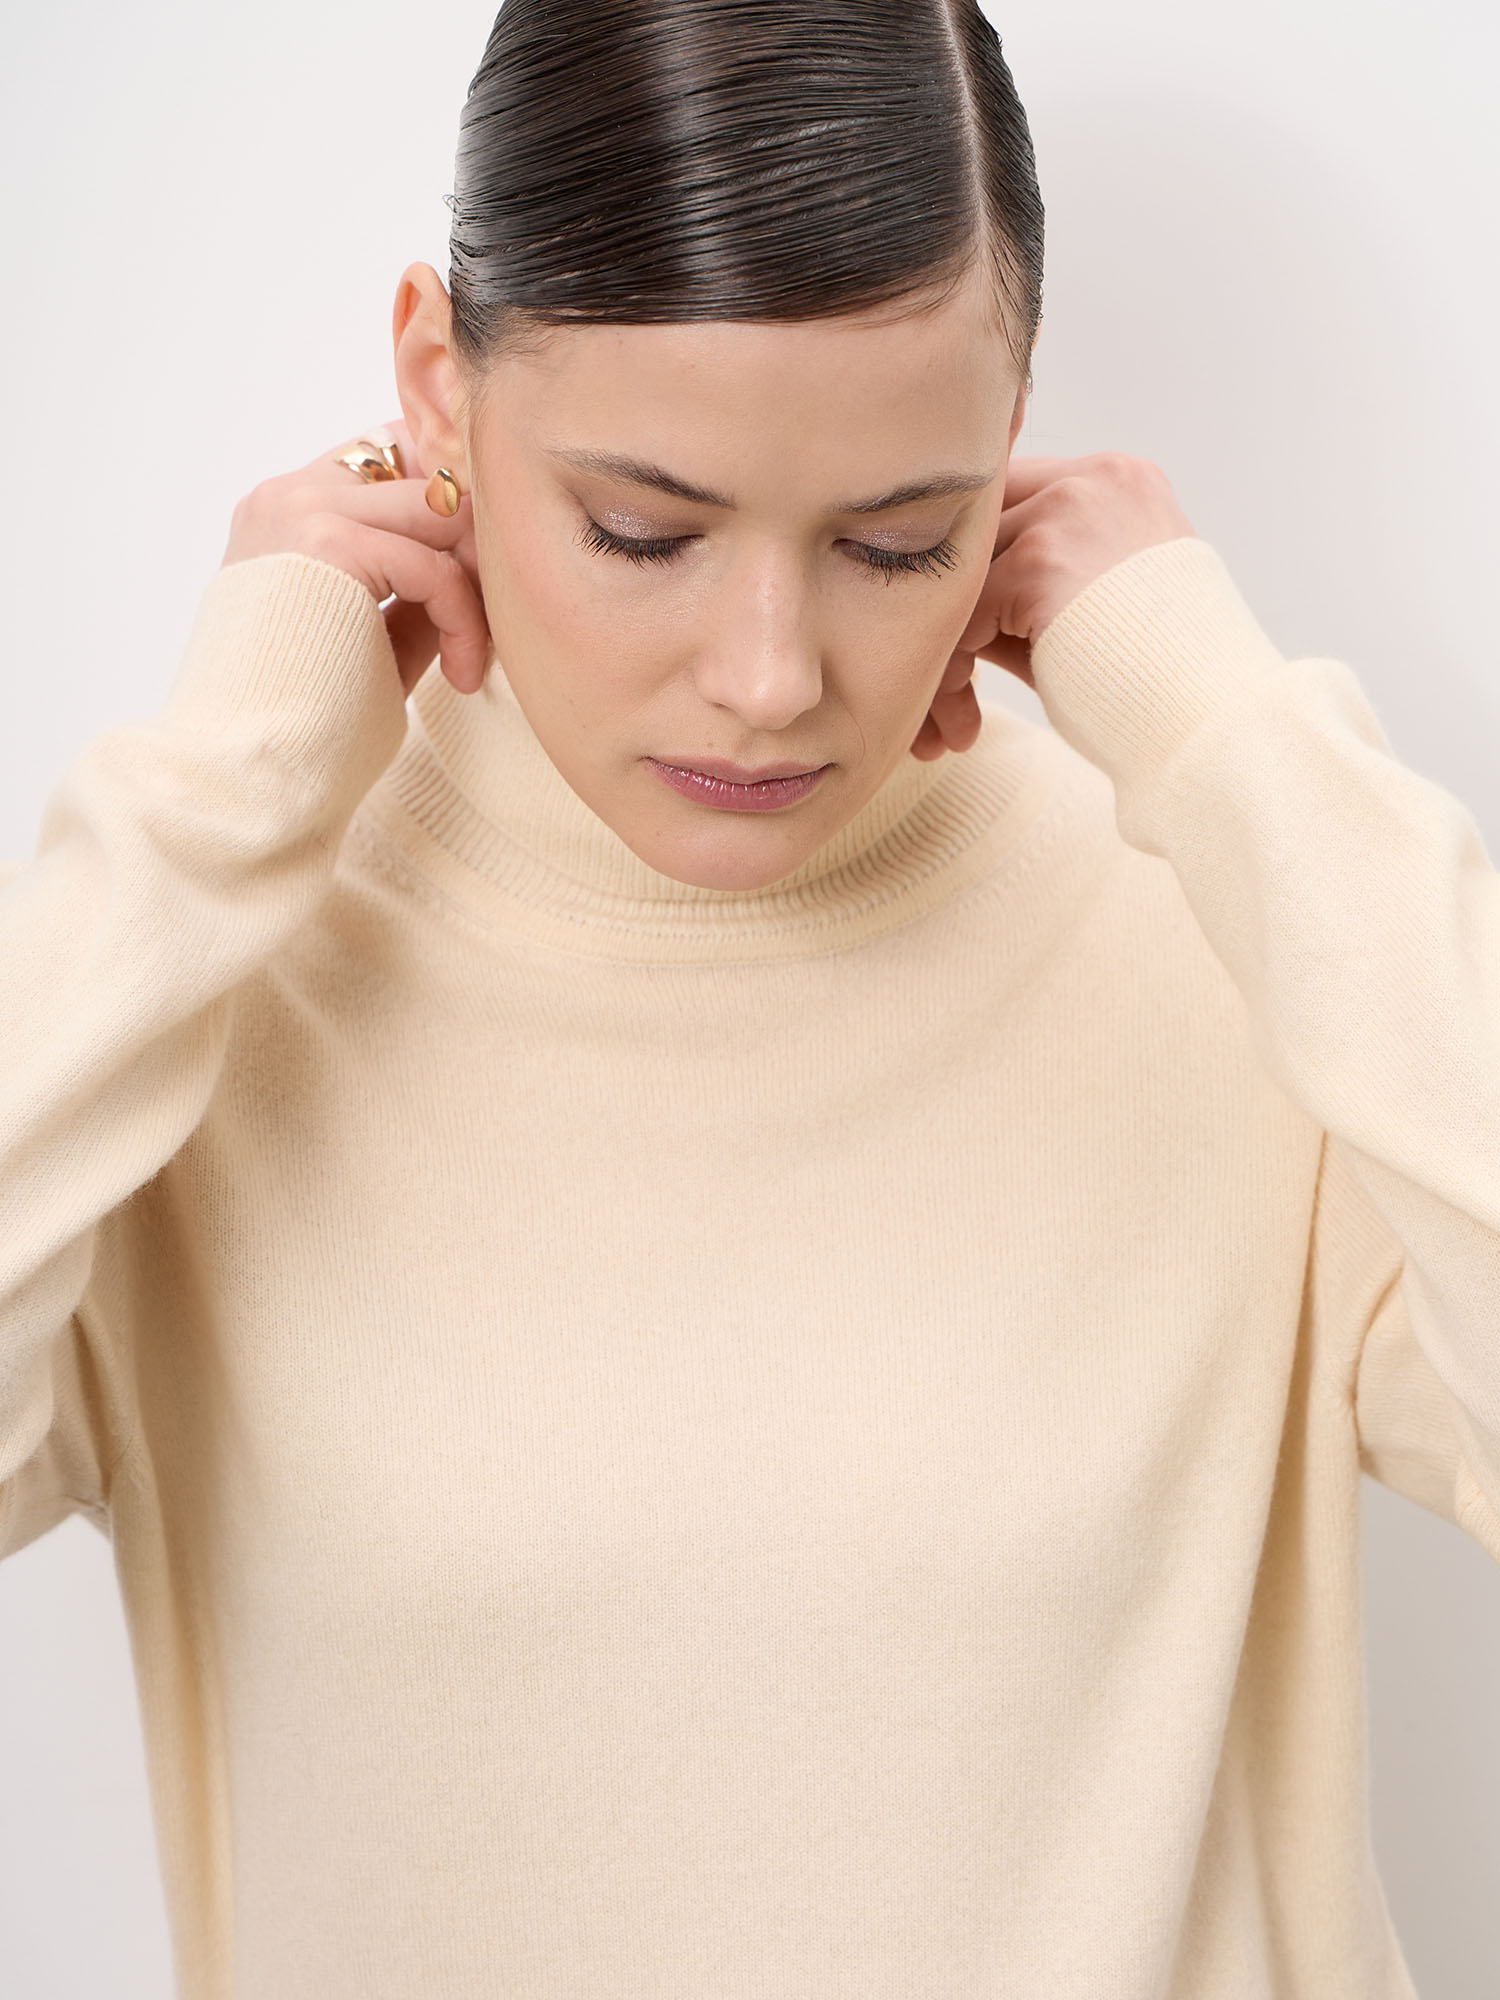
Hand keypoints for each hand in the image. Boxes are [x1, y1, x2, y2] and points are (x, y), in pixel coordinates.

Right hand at [221, 418, 491, 696]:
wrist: (249, 769)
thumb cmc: (307, 723)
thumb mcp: (372, 637)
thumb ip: (415, 589)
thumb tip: (482, 560)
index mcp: (285, 510)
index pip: (391, 453)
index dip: (451, 506)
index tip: (478, 582)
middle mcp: (287, 495)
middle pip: (426, 473)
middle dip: (476, 547)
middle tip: (492, 623)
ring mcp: (301, 512)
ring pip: (440, 510)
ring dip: (477, 584)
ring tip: (472, 654)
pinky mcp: (327, 546)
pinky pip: (434, 566)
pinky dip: (464, 621)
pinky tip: (462, 675)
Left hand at [910, 452, 1194, 760]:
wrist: (1208, 723)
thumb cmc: (1158, 682)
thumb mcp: (1100, 607)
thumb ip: (1030, 580)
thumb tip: (941, 591)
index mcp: (1120, 480)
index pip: (1013, 496)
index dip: (982, 564)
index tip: (968, 633)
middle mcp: (1094, 479)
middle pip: (980, 527)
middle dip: (953, 606)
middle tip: (949, 681)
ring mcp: (1066, 511)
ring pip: (963, 572)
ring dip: (947, 645)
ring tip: (952, 710)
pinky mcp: (1040, 560)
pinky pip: (962, 612)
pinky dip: (951, 667)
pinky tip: (962, 715)